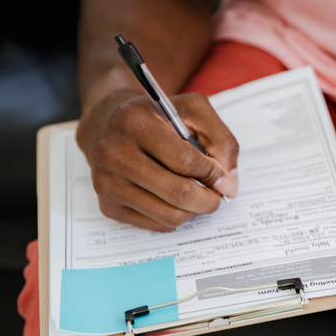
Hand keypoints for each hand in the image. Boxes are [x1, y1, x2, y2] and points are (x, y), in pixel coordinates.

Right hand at [76, 90, 238, 231]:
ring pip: (169, 215)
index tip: (224, 179)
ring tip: (197, 195)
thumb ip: (220, 140)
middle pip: (178, 193)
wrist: (108, 125)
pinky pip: (156, 225)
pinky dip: (175, 216)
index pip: (185, 161)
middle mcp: (114, 153)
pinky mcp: (108, 206)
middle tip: (217, 195)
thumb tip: (228, 183)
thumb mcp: (192, 111)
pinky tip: (174, 199)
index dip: (213, 174)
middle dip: (208, 199)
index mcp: (135, 122)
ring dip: (194, 210)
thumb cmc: (156, 118)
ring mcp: (107, 182)